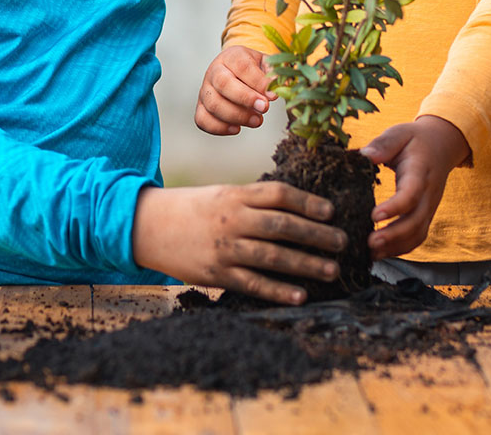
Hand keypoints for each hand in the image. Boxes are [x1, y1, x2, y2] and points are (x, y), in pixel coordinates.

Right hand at [132, 181, 346, 303]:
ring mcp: (225, 248)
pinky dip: (278, 290)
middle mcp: (233, 219)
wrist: (148, 225)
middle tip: (342, 241)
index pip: (279, 194)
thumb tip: (294, 208)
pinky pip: (253, 284)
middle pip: (283, 225)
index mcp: (235, 195)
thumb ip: (253, 201)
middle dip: (317, 234)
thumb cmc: (192, 208)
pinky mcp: (217, 273)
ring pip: (273, 256)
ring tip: (331, 269)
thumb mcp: (221, 194)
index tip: (330, 211)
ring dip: (306, 263)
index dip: (308, 202)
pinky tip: (300, 295)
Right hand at [194, 46, 276, 134]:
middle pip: (223, 83)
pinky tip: (237, 128)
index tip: (272, 96)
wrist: (235, 70)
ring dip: (237, 116)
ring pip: (213, 104)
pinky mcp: (201, 107)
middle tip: (264, 108)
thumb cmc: (252, 69)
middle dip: (245, 98)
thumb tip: (277, 89)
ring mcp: (205, 89)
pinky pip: (203, 119)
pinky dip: (220, 128)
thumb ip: (273, 74)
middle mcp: (214, 71)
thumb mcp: (265, 63)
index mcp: (231, 56)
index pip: (242, 66)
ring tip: (256, 120)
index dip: (258, 82)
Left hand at [360, 115, 470, 260]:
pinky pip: (417, 237)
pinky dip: (401, 248)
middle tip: (369, 243)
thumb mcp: (400, 133)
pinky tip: (380, 253)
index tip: (374, 215)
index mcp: (421, 171)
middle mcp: (428, 194)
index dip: (395, 207)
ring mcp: (429, 207)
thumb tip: (363, 156)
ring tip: (371, 253)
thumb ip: (383, 144)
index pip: (412, 193)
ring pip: (418, 234)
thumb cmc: (415, 140)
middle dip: (394, 235)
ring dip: (396, 247)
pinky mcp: (425, 216)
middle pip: (416, 221)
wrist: (441, 145)